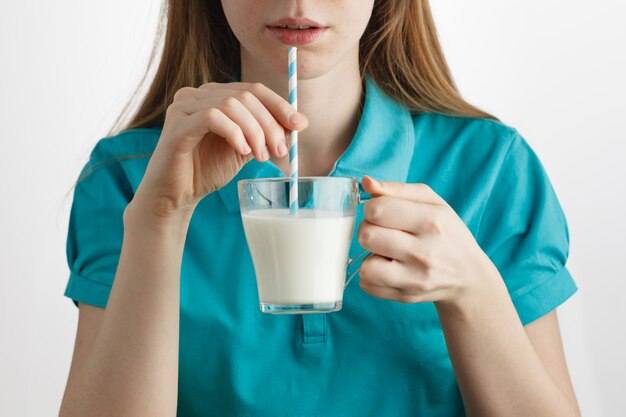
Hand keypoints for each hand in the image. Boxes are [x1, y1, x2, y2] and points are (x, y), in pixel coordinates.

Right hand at [133, 82, 308, 218]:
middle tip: (280, 150)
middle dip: (269, 123)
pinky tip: (242, 151)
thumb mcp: (245, 149)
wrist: (175, 196)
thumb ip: (265, 133)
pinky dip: (235, 132)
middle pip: (245, 95)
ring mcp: (184, 107)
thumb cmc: (206, 171)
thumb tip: (298, 122)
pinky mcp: (177, 125)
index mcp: (213, 96)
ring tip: (260, 155)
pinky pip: (213, 116)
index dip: (280, 105)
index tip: (300, 125)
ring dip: (254, 130)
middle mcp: (196, 94)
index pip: (253, 89)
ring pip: (231, 104)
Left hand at [357, 176, 499, 306]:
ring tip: (385, 252)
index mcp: (432, 221)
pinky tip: (388, 268)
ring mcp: (416, 278)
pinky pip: (367, 285)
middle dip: (368, 230)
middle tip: (383, 232)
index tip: (383, 213)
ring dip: (369, 256)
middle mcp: (425, 251)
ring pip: (365, 265)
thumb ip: (397, 189)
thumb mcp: (432, 203)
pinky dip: (371, 275)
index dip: (373, 208)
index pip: (378, 209)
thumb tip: (367, 182)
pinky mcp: (406, 296)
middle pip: (367, 236)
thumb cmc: (446, 232)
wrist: (468, 276)